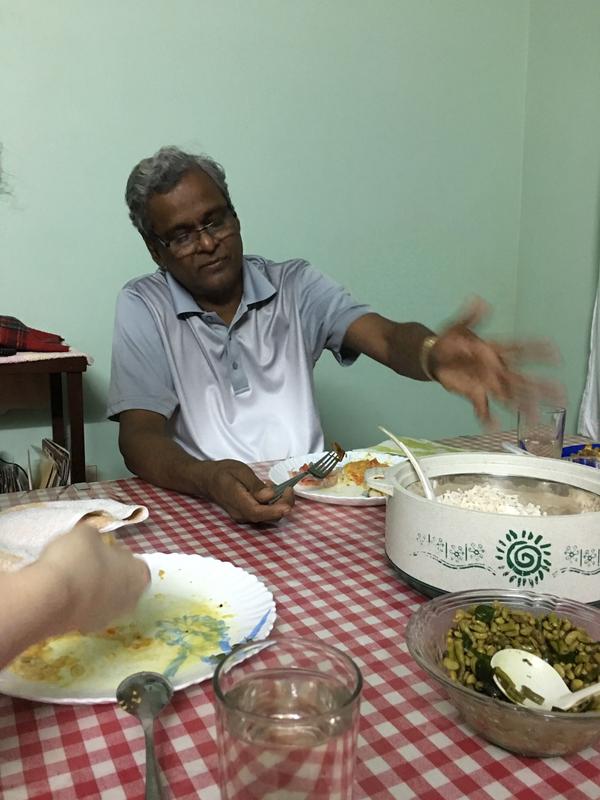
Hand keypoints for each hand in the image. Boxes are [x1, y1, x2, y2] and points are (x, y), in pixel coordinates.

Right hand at [36, 524, 149, 632]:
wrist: (50, 598)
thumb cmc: (77, 559)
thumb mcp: (86, 533)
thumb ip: (96, 538)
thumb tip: (94, 542)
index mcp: (140, 575)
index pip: (134, 562)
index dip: (117, 554)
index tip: (100, 549)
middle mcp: (132, 600)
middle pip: (122, 582)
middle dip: (107, 573)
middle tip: (86, 562)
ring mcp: (110, 618)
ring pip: (105, 598)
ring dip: (93, 589)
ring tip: (71, 577)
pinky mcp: (88, 629)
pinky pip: (87, 610)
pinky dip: (78, 602)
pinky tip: (63, 592)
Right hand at [204, 459, 294, 522]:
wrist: (208, 480)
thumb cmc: (224, 472)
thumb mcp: (240, 471)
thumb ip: (255, 485)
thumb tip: (270, 495)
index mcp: (237, 502)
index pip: (257, 513)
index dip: (274, 511)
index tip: (288, 506)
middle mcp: (241, 514)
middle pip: (267, 517)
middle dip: (283, 505)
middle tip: (289, 488)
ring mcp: (244, 516)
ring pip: (268, 516)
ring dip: (280, 504)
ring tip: (281, 488)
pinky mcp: (248, 515)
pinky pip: (264, 513)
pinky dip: (273, 504)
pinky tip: (272, 491)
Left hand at [429, 297, 563, 424]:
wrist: (433, 356)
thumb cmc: (448, 339)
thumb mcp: (458, 324)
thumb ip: (470, 315)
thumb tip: (479, 302)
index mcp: (495, 350)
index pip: (520, 349)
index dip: (537, 350)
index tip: (555, 353)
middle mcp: (496, 369)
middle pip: (522, 380)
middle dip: (541, 387)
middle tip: (561, 394)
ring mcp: (486, 383)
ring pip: (509, 396)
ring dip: (523, 407)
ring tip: (535, 419)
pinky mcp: (474, 392)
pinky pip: (482, 407)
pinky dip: (486, 416)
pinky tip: (493, 426)